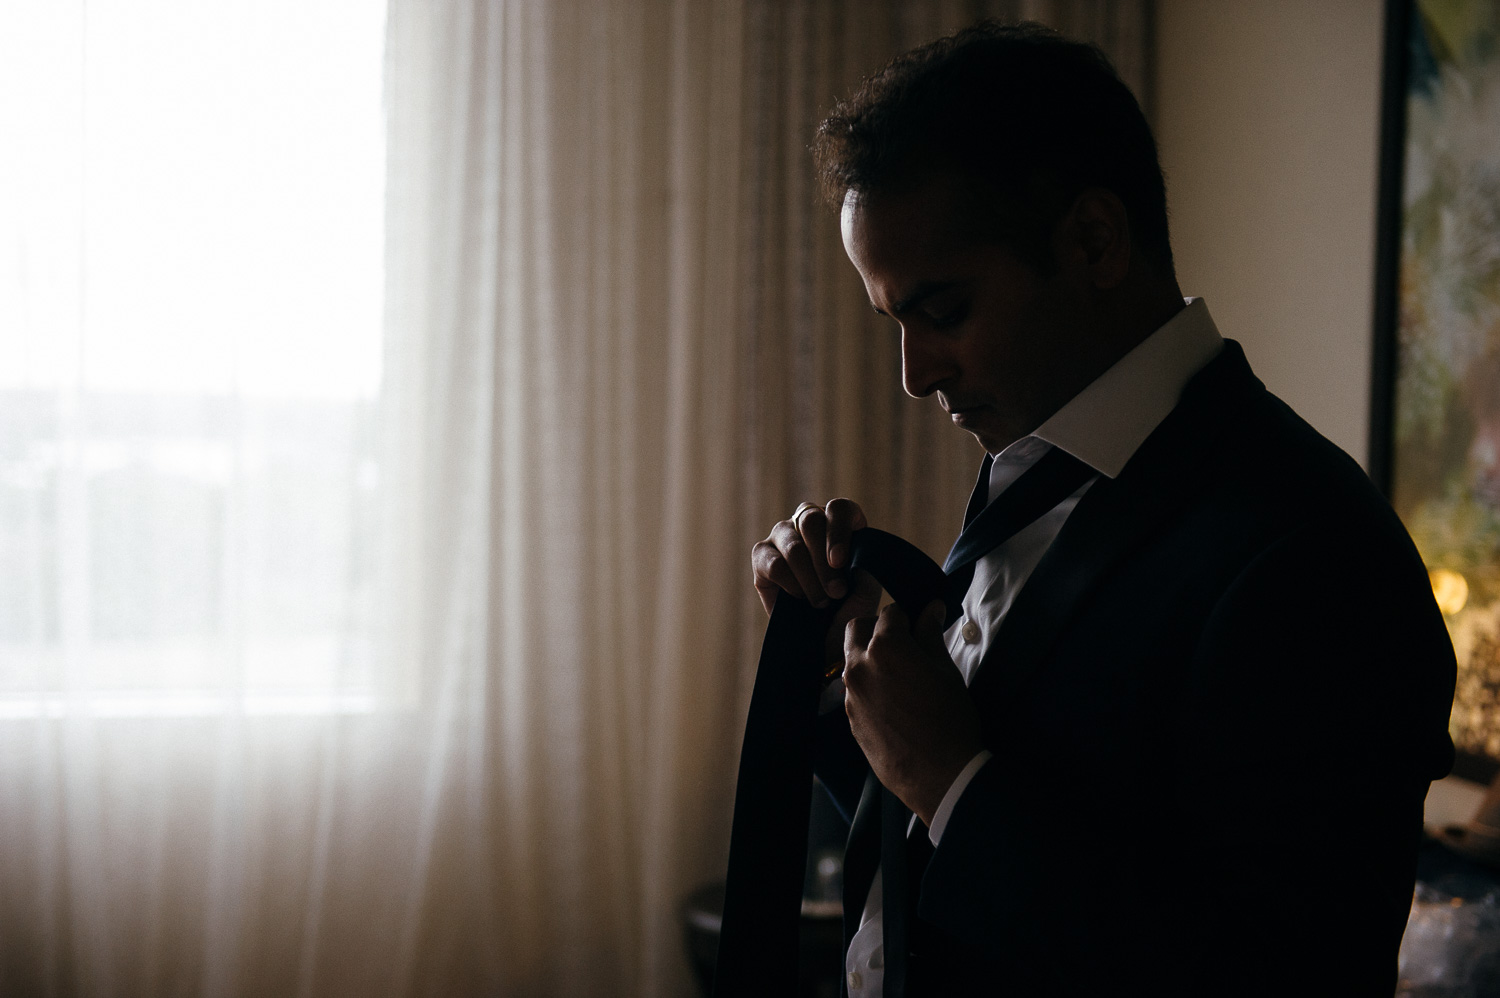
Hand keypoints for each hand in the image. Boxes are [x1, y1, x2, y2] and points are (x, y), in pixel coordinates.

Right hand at [750, 499, 880, 667]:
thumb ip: (862, 566)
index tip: (841, 562)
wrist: (827, 637)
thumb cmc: (849, 607)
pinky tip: (800, 598)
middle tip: (836, 592)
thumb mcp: (866, 587)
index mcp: (838, 522)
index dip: (839, 531)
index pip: (838, 509)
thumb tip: (848, 556)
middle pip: (811, 522)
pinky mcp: (761, 555)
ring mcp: (783, 536)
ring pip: (793, 545)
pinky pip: (774, 564)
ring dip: (810, 578)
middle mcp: (808, 522)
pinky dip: (791, 584)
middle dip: (824, 562)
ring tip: (821, 602)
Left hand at [843, 599, 982, 825]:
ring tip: (898, 676)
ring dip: (869, 658)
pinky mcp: (849, 718)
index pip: (889, 612)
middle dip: (876, 628)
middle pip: (857, 629)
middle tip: (901, 644)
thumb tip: (931, 608)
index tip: (918, 627)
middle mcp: (859, 666)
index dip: (906, 617)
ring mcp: (850, 694)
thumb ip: (931, 634)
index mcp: (885, 647)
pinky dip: (868, 686)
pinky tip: (892, 703)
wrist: (938, 774)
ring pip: (852, 661)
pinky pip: (854, 690)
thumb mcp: (945, 670)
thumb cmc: (949, 718)